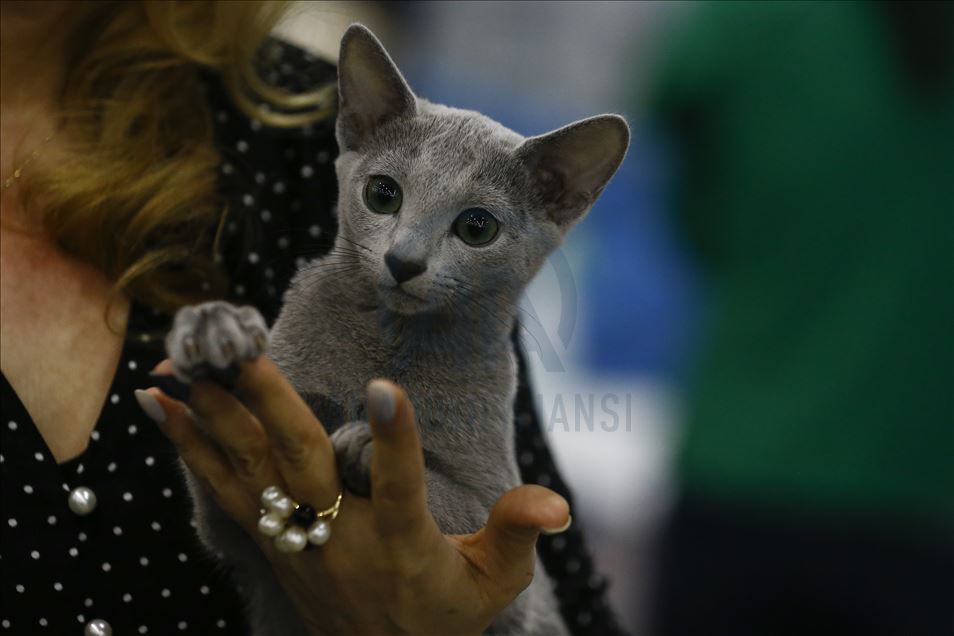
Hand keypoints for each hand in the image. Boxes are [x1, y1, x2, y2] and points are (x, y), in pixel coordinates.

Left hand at [140, 358, 570, 635]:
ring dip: (210, 419)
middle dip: (269, 406)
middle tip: (239, 352)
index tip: (385, 388)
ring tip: (175, 368)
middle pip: (302, 467)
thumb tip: (557, 504)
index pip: (400, 486)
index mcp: (403, 543)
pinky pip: (225, 490)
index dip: (394, 439)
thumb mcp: (496, 583)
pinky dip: (191, 448)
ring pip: (249, 473)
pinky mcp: (271, 542)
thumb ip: (518, 535)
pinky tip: (161, 409)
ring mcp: (297, 541)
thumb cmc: (445, 616)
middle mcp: (341, 538)